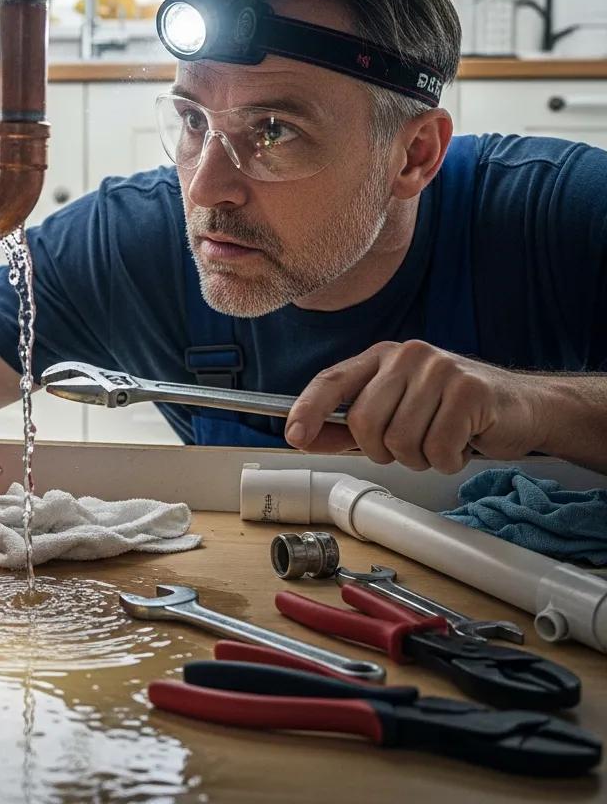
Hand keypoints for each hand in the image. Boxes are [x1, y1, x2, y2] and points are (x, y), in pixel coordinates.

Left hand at [284, 340, 547, 472]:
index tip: (293, 434)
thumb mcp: (396, 414)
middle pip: (363, 421)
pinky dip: (447, 461)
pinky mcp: (470, 391)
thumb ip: (348, 427)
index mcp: (382, 357)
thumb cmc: (455, 412)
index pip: (332, 380)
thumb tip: (304, 436)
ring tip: (440, 442)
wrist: (524, 408)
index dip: (308, 408)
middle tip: (410, 447)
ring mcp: (440, 369)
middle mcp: (407, 355)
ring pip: (399, 440)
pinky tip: (462, 444)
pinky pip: (437, 448)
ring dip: (419, 458)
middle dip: (381, 450)